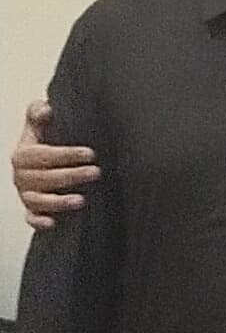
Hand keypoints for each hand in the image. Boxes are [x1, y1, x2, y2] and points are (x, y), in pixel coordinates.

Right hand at [16, 97, 95, 228]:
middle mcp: (22, 176)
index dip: (66, 154)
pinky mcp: (32, 210)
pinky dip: (39, 222)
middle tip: (96, 172)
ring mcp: (26, 194)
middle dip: (70, 175)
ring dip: (58, 201)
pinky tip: (53, 223)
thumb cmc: (47, 142)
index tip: (90, 153)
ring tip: (81, 200)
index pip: (43, 155)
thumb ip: (39, 113)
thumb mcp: (40, 124)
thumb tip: (45, 109)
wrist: (46, 162)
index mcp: (23, 154)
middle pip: (43, 178)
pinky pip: (31, 218)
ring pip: (37, 200)